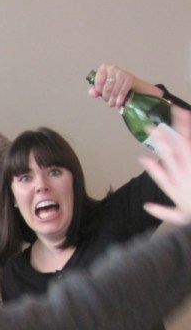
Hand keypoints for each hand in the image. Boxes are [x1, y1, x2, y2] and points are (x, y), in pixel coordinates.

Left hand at [88, 63, 161, 109]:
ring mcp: (122, 73)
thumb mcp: (103, 89)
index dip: (99, 91)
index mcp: (104, 69)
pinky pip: (122, 92)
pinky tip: (118, 104)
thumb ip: (94, 91)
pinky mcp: (130, 79)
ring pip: (113, 91)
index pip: (98, 81)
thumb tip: (94, 93)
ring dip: (112, 100)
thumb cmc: (116, 87)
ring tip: (112, 104)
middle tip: (108, 101)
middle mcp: (113, 68)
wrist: (135, 87)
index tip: (101, 94)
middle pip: (106, 88)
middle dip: (106, 97)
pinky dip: (119, 100)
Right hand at [141, 107, 190, 224]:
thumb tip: (147, 206)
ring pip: (183, 145)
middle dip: (162, 140)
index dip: (151, 167)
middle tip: (153, 128)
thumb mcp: (180, 217)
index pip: (160, 175)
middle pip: (170, 154)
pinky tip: (188, 118)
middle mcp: (182, 176)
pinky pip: (190, 147)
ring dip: (180, 128)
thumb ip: (163, 211)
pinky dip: (189, 135)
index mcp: (175, 189)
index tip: (143, 159)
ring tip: (177, 112)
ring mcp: (189, 169)